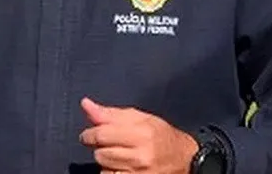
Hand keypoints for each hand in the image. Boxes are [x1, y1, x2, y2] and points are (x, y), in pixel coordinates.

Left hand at [78, 97, 198, 173]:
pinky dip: (111, 173)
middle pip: (100, 154)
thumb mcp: (140, 118)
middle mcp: (141, 157)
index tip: (89, 134)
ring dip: (106, 163)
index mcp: (142, 134)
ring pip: (103, 170)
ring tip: (120, 157)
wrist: (185, 161)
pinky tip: (122, 168)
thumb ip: (110, 113)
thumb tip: (85, 104)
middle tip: (111, 145)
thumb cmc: (162, 136)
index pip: (102, 135)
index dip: (90, 134)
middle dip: (100, 148)